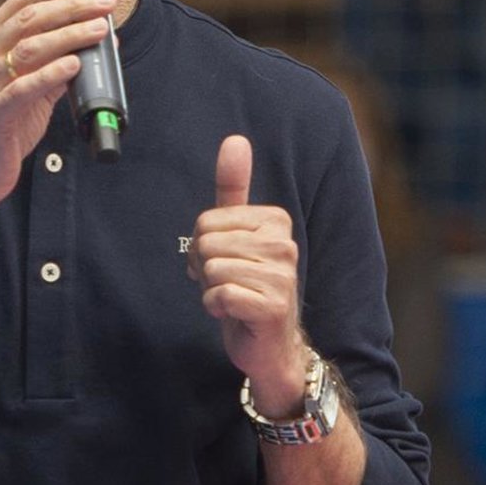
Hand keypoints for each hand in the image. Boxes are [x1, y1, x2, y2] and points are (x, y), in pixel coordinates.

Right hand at [0, 0, 114, 209]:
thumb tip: (93, 45)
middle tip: (104, 2)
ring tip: (99, 28)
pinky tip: (75, 63)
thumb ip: (53, 66)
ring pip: (29, 46)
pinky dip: (52, 72)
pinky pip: (23, 87)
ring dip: (69, 33)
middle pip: (29, 16)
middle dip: (71, 4)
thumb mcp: (25, 90)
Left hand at [189, 136, 307, 410]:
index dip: (201, 247)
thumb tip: (235, 140)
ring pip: (213, 270)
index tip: (222, 262)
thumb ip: (233, 189)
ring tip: (231, 298)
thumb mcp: (236, 235)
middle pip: (206, 244)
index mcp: (275, 220)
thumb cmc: (248, 288)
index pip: (206, 221)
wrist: (269, 344)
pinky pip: (221, 295)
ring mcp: (282, 276)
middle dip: (204, 269)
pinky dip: (217, 308)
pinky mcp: (274, 306)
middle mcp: (284, 244)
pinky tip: (234, 313)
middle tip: (223, 283)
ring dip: (211, 290)